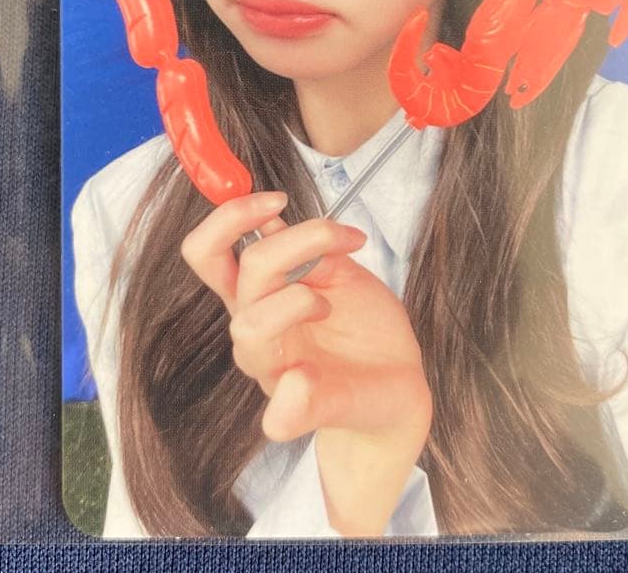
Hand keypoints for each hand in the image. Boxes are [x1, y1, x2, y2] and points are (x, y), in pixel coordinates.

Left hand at [180, 191, 432, 533]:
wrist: (387, 384)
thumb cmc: (363, 401)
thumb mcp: (347, 410)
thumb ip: (312, 407)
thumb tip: (292, 385)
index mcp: (264, 360)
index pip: (250, 324)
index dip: (285, 307)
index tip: (327, 309)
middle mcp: (258, 321)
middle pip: (241, 270)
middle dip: (282, 248)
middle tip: (322, 234)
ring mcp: (272, 290)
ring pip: (256, 245)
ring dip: (302, 231)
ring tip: (349, 239)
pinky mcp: (294, 266)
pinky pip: (269, 230)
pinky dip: (287, 218)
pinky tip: (334, 230)